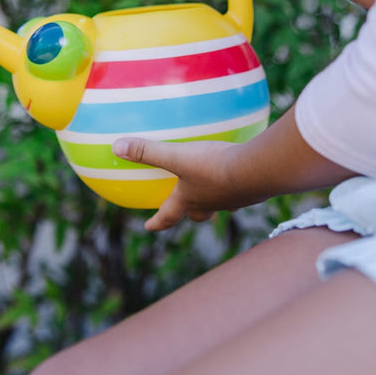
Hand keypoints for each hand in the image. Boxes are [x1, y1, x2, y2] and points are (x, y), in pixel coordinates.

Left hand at [112, 137, 246, 231]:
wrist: (258, 170)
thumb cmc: (213, 166)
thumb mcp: (177, 156)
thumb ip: (148, 151)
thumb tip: (116, 147)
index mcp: (191, 200)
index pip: (169, 216)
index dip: (157, 222)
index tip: (148, 227)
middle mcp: (212, 203)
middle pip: (198, 213)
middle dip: (190, 212)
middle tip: (186, 209)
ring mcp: (235, 199)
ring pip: (221, 202)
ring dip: (215, 198)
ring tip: (216, 188)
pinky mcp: (254, 190)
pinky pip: (241, 188)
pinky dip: (237, 183)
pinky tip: (241, 171)